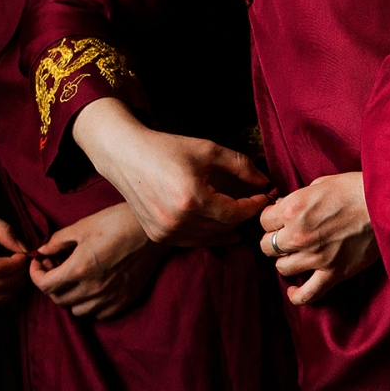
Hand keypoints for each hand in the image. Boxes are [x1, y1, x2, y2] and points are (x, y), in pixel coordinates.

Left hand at [28, 203, 167, 318]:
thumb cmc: (117, 223)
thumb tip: (42, 250)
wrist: (153, 230)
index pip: (45, 285)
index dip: (36, 274)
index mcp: (80, 269)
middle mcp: (93, 288)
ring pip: (77, 310)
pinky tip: (94, 288)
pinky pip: (100, 314)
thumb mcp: (82, 226)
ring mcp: (111, 297)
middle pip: (59, 299)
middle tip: (55, 267)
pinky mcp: (125, 300)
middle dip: (50, 284)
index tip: (39, 262)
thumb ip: (57, 241)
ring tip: (74, 280)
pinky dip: (91, 305)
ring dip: (70, 297)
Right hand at [72, 97, 269, 246]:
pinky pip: (193, 241)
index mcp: (192, 199)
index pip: (235, 214)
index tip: (264, 197)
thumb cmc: (166, 149)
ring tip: (239, 216)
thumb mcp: (207, 150)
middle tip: (254, 206)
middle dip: (243, 217)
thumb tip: (265, 181)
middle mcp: (178, 220)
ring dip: (228, 228)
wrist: (124, 155)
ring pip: (211, 238)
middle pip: (225, 228)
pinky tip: (217, 224)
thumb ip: (241, 166)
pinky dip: (208, 234)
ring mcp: (166, 232)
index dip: (253, 207)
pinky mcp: (158, 236)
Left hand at [258, 172, 378, 304]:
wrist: (388, 204)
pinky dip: (297, 296)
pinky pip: (307, 294)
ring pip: (282, 268)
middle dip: (276, 241)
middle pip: (267, 246)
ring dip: (287, 262)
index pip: (263, 221)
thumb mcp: (321, 183)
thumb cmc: (356, 189)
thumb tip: (285, 208)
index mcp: (293, 208)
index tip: (281, 220)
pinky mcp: (334, 273)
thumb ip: (299, 198)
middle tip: (288, 238)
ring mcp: (316, 257)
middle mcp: (299, 234)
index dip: (272, 220)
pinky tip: (293, 291)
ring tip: (297, 256)